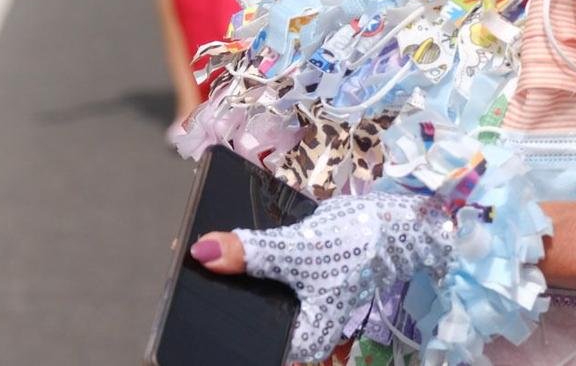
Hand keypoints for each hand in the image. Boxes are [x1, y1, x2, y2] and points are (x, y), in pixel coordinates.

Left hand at [192, 192, 456, 362]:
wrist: (400, 224)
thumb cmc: (358, 246)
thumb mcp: (300, 250)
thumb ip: (252, 253)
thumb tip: (202, 251)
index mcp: (297, 346)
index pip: (241, 349)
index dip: (206, 337)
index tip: (175, 309)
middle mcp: (293, 336)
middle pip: (239, 321)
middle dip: (215, 296)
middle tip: (186, 261)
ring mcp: (293, 311)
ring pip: (248, 299)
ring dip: (230, 274)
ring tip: (201, 247)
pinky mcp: (294, 288)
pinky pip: (261, 280)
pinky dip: (247, 263)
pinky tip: (227, 241)